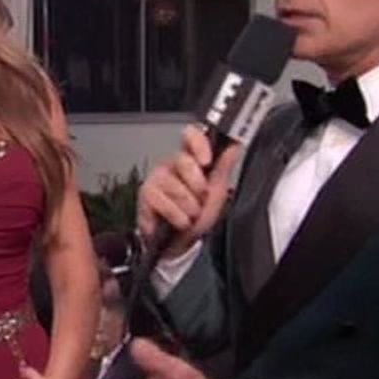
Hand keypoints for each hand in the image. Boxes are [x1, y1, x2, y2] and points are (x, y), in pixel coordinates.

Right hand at [136, 127, 241, 258]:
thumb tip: (233, 146)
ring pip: (176, 187)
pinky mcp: (145, 195)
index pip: (190, 135)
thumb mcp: (217, 192)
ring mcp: (155, 178)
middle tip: (200, 199)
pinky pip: (165, 204)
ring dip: (190, 208)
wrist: (181, 243)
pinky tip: (178, 221)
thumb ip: (223, 168)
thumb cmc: (198, 215)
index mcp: (190, 158)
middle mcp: (170, 163)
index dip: (198, 144)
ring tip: (190, 214)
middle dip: (198, 186)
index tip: (207, 161)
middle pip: (183, 161)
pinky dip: (177, 217)